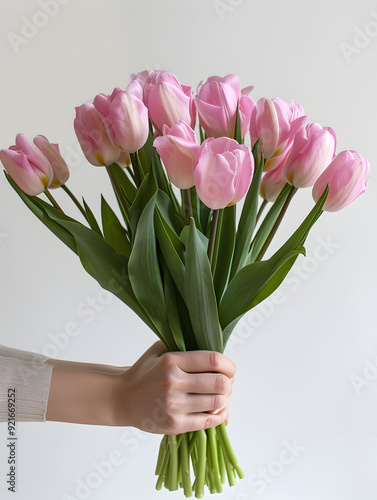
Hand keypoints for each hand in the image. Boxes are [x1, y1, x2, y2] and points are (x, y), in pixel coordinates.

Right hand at [116, 341, 235, 434]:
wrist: (123, 399)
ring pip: (217, 403)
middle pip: (220, 383)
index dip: (229, 365)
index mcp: (172, 361)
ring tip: (219, 397)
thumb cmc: (145, 372)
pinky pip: (209, 422)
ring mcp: (174, 405)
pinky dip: (218, 416)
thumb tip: (215, 349)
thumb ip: (184, 343)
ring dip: (223, 400)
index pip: (213, 360)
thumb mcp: (160, 349)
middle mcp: (173, 383)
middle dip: (228, 383)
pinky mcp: (175, 424)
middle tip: (225, 384)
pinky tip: (214, 410)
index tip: (230, 369)